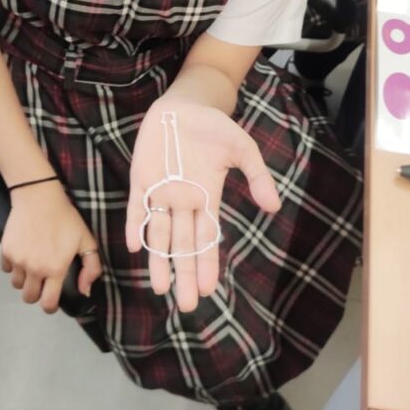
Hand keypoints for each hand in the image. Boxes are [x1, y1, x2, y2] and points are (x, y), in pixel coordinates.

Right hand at [0, 179, 101, 312]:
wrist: (39, 198)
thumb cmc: (65, 218)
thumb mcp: (86, 240)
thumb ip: (91, 267)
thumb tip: (85, 291)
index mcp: (55, 269)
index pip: (48, 303)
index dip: (50, 307)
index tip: (51, 302)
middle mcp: (34, 269)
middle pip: (29, 297)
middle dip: (36, 294)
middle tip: (42, 282)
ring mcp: (18, 261)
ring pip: (17, 284)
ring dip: (24, 280)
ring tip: (32, 266)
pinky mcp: (5, 251)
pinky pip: (6, 269)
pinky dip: (13, 266)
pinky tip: (23, 254)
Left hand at [126, 100, 280, 311]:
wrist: (185, 104)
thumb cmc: (214, 127)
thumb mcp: (243, 149)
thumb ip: (257, 176)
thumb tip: (273, 206)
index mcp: (207, 197)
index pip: (207, 238)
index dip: (208, 263)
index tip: (210, 289)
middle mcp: (183, 202)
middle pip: (183, 245)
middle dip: (186, 273)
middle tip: (187, 305)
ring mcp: (160, 192)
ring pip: (158, 234)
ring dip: (160, 260)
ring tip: (161, 288)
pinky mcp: (140, 179)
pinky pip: (136, 208)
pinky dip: (136, 226)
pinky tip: (137, 247)